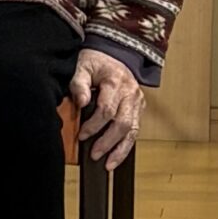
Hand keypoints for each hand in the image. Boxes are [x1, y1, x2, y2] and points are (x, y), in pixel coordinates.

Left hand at [70, 48, 142, 169]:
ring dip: (120, 149)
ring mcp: (137, 102)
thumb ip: (78, 83)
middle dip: (108, 142)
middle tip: (94, 154)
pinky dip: (125, 146)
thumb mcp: (82, 66)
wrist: (114, 54)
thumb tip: (81, 102)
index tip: (82, 135)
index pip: (107, 109)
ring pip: (133, 130)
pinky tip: (116, 158)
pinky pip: (135, 131)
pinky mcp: (138, 109)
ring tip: (108, 164)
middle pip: (123, 123)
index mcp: (116, 81)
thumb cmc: (96, 61)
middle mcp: (131, 93)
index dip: (94, 125)